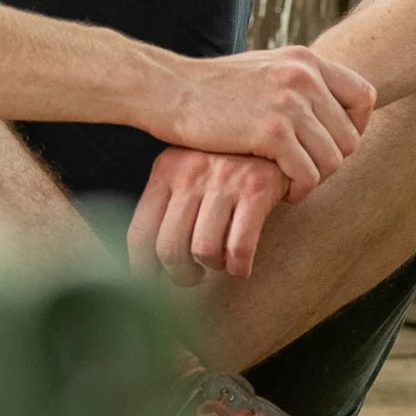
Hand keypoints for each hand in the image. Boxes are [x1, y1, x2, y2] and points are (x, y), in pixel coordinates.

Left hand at [127, 148, 293, 285]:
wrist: (275, 132)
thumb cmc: (228, 160)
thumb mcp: (189, 167)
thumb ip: (170, 201)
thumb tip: (151, 259)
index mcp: (166, 169)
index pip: (140, 232)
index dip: (142, 268)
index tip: (151, 283)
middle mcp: (190, 173)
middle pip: (169, 248)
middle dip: (180, 274)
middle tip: (192, 276)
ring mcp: (223, 180)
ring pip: (203, 250)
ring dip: (213, 267)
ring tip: (220, 262)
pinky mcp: (257, 189)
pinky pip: (239, 248)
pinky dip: (239, 266)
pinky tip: (241, 263)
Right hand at [155, 45, 375, 195]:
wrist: (169, 90)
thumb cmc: (212, 88)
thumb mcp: (263, 70)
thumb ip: (297, 82)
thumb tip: (327, 106)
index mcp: (305, 59)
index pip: (364, 97)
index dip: (357, 128)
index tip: (331, 145)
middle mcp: (304, 76)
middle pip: (350, 137)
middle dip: (331, 162)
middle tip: (305, 172)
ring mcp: (289, 103)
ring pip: (333, 160)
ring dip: (314, 179)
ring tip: (290, 183)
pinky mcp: (272, 131)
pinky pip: (307, 174)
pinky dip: (298, 189)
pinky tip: (278, 190)